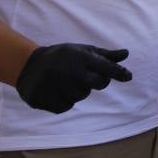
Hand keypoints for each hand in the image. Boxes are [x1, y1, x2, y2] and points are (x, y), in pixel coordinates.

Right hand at [14, 44, 130, 113]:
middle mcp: (68, 71)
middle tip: (85, 76)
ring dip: (77, 91)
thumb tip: (126, 53)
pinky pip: (66, 106)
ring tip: (65, 80)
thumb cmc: (63, 57)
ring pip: (81, 96)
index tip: (128, 76)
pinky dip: (64, 100)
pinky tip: (56, 90)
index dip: (118, 72)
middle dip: (98, 82)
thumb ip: (105, 56)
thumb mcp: (83, 51)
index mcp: (79, 57)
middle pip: (98, 84)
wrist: (29, 65)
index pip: (105, 67)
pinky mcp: (46, 99)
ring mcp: (56, 85)